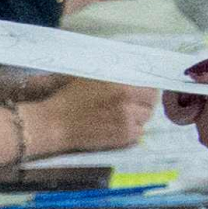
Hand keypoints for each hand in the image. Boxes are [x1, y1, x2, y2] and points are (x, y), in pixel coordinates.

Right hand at [34, 77, 155, 157]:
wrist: (56, 122)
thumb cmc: (70, 96)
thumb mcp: (93, 76)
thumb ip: (115, 74)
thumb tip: (133, 70)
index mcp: (121, 85)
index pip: (151, 88)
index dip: (148, 89)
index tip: (143, 91)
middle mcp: (127, 103)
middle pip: (151, 104)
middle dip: (144, 103)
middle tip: (134, 103)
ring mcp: (125, 122)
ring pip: (145, 119)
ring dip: (138, 117)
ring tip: (123, 115)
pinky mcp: (121, 138)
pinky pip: (138, 134)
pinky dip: (132, 130)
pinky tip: (118, 126)